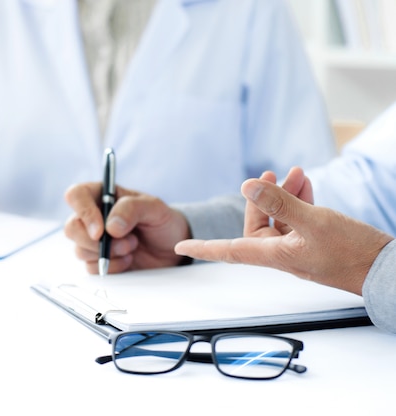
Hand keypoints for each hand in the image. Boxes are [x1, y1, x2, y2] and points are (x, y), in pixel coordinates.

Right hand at [64, 182, 189, 273]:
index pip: (76, 195)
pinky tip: (128, 260)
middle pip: (72, 228)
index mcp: (102, 195)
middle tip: (126, 243)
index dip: (83, 212)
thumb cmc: (162, 221)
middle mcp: (93, 216)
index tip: (100, 231)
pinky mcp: (97, 260)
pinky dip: (112, 267)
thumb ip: (132, 209)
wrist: (171, 248)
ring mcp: (93, 240)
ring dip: (109, 254)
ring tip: (132, 248)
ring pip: (80, 250)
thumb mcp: (155, 208)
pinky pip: (91, 268)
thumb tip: (110, 226)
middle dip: (97, 242)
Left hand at [175, 167, 393, 294]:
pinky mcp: (313, 242)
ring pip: (278, 218)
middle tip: (272, 173)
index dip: (202, 248)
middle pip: (256, 223)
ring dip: (283, 195)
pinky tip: (305, 185)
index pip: (227, 251)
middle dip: (261, 196)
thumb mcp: (313, 222)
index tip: (180, 246)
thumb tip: (248, 187)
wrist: (385, 269)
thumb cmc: (351, 253)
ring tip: (295, 174)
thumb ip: (280, 204)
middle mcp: (280, 253)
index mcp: (272, 254)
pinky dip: (298, 201)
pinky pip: (296, 220)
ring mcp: (297, 248)